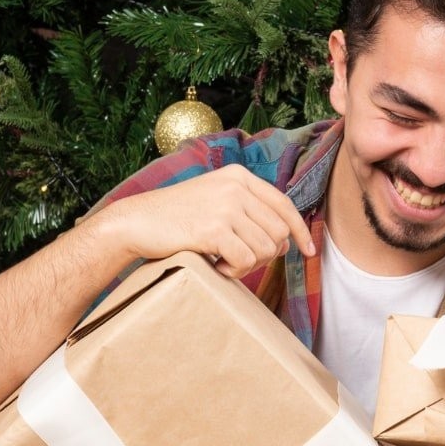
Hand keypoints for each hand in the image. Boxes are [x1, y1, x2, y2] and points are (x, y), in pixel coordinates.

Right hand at [97, 165, 315, 279]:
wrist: (136, 221)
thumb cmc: (176, 217)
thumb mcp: (215, 199)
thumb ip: (248, 211)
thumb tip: (285, 241)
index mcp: (239, 176)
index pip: (284, 204)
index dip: (299, 231)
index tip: (308, 251)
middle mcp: (236, 186)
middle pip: (278, 231)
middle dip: (266, 254)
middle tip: (240, 259)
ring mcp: (226, 206)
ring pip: (265, 248)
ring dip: (247, 263)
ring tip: (223, 260)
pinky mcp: (214, 228)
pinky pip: (246, 259)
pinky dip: (234, 270)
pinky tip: (217, 265)